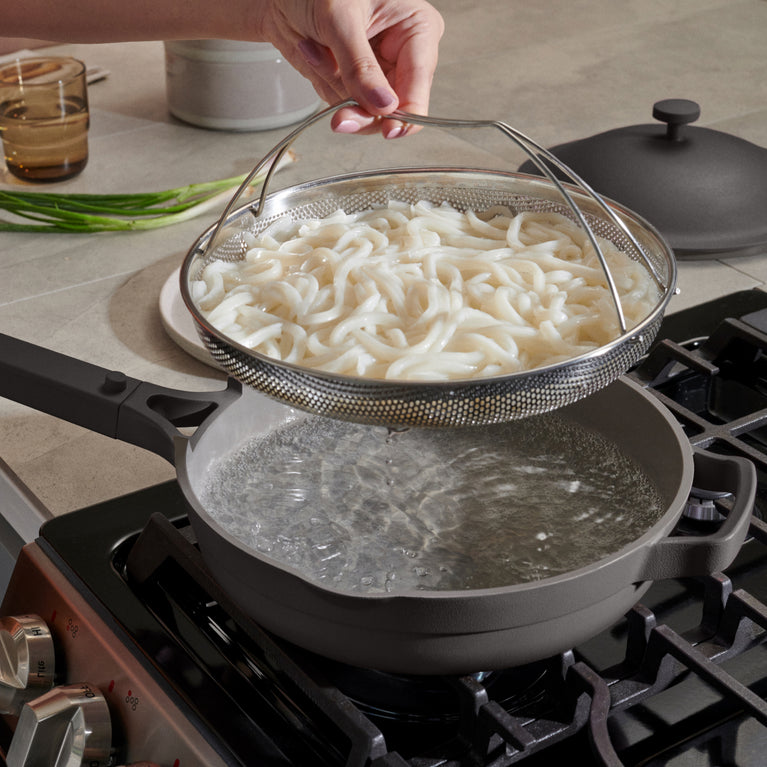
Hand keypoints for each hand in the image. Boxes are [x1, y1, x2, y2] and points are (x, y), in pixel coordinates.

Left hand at [258, 0, 443, 136]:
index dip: (406, 114)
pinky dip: (322, 82)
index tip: (389, 130)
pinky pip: (344, 103)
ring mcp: (379, 72)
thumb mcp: (341, 20)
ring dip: (333, 85)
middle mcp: (402, 55)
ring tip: (311, 48)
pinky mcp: (356, 83)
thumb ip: (361, 66)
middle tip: (340, 120)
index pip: (419, 82)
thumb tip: (383, 105)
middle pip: (394, 107)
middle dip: (360, 109)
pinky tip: (310, 50)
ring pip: (366, 110)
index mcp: (417, 29)